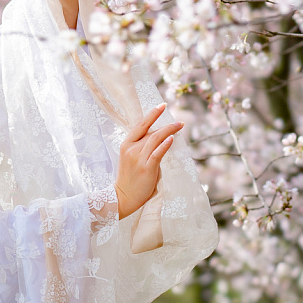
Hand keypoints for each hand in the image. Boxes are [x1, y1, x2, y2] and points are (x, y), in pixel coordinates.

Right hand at [115, 103, 183, 218]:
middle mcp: (131, 149)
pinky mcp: (146, 168)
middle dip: (167, 124)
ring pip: (155, 139)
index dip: (152, 114)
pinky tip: (172, 139)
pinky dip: (165, 145)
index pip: (140, 125)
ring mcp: (138, 158)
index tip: (162, 105)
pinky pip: (157, 153)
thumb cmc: (130, 178)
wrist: (123, 196)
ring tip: (180, 126)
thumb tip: (160, 137)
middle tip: (180, 122)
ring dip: (169, 131)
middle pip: (151, 131)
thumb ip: (142, 147)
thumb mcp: (132, 158)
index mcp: (126, 144)